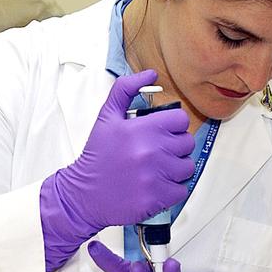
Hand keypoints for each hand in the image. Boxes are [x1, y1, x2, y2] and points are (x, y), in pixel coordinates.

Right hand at [39, 71, 194, 270]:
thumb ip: (126, 89)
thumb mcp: (106, 117)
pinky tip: (154, 185)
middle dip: (174, 146)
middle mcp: (151, 151)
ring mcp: (155, 176)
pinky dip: (171, 189)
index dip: (172, 126)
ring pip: (187, 167)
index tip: (161, 133)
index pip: (181, 120)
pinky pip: (182, 190)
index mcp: (142, 129)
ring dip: (175, 168)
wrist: (84, 194)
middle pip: (187, 143)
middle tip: (155, 152)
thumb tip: (151, 73)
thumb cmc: (97, 156)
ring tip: (156, 169)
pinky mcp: (157, 198)